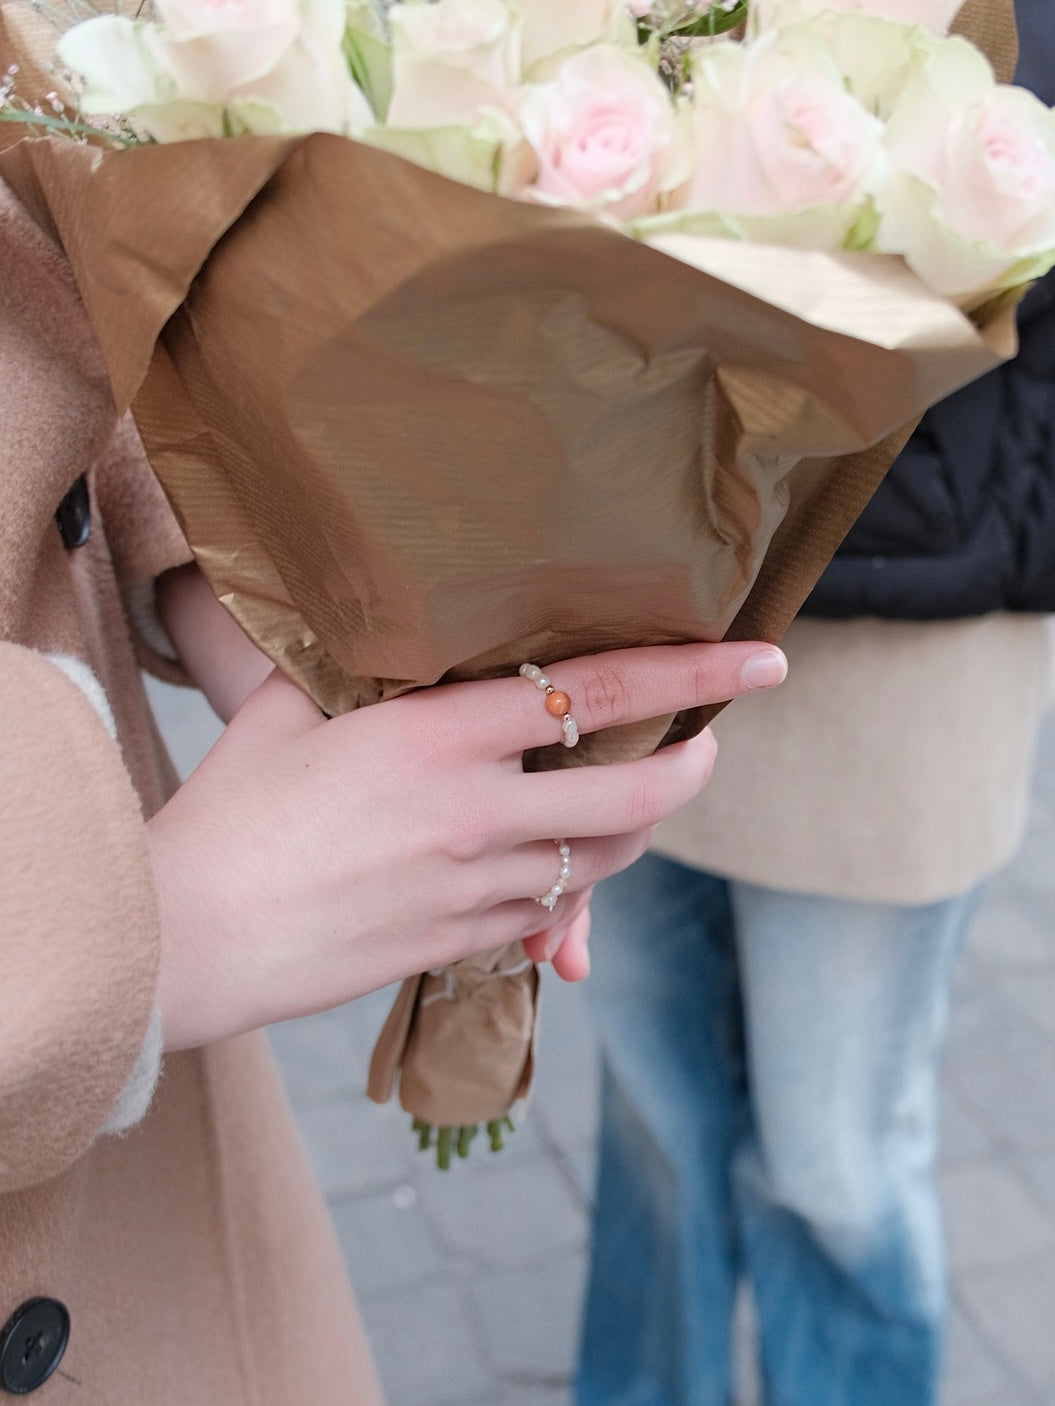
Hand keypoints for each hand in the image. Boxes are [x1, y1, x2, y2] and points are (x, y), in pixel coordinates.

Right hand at [149, 639, 786, 1050]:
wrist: (187, 938)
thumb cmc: (228, 813)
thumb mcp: (288, 714)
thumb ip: (358, 677)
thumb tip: (382, 637)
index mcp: (438, 738)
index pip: (595, 693)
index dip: (690, 670)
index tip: (760, 660)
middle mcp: (474, 814)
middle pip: (632, 799)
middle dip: (691, 768)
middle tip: (706, 744)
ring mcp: (473, 889)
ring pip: (601, 864)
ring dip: (638, 831)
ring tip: (638, 801)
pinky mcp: (457, 943)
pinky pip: (544, 916)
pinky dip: (569, 892)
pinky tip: (555, 871)